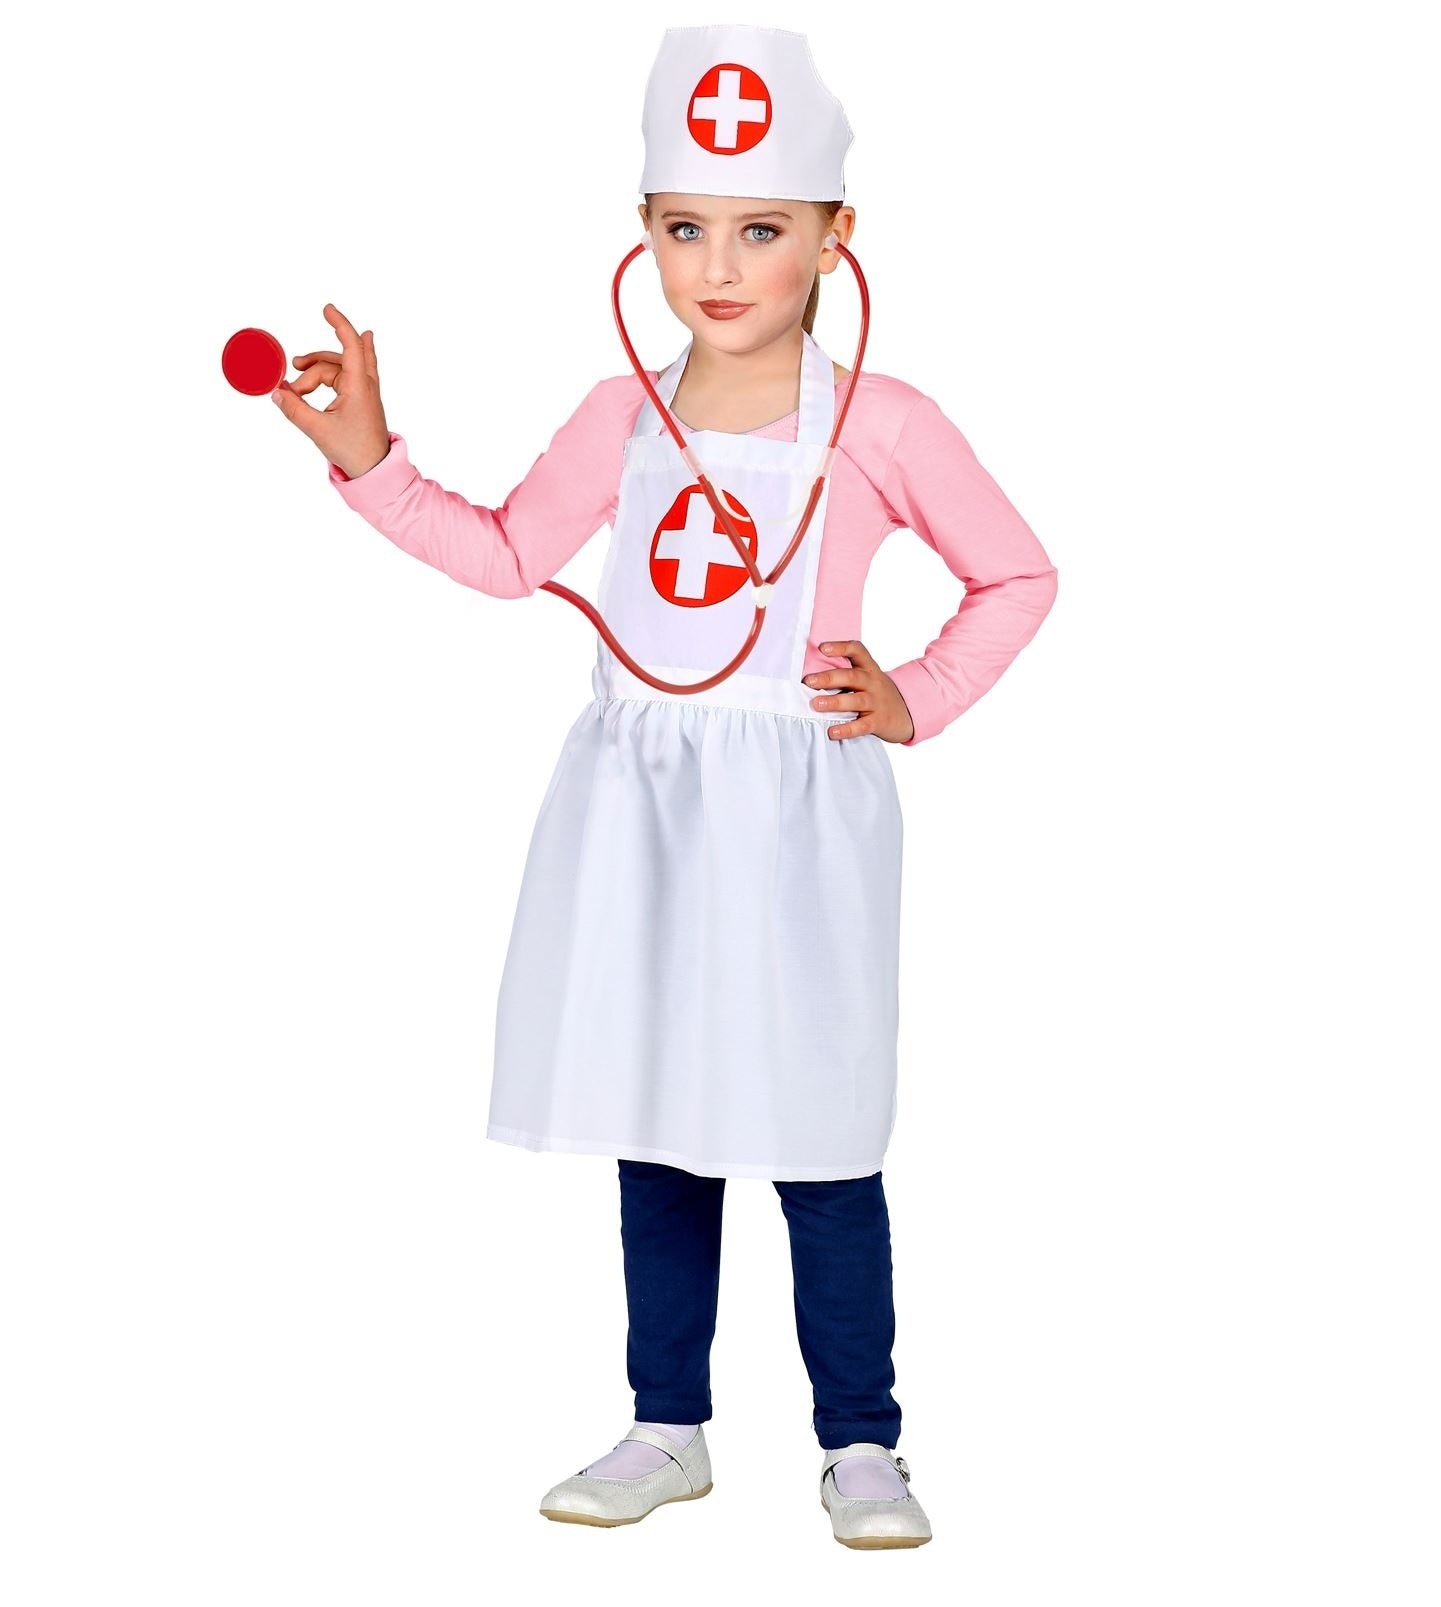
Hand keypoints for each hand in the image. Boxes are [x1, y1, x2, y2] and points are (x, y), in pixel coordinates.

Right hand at [270, 303, 391, 478]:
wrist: (375, 472)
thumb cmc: (354, 452)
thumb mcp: (318, 430)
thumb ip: (294, 409)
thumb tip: (276, 392)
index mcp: (359, 386)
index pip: (351, 344)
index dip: (339, 324)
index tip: (327, 309)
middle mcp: (365, 385)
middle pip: (339, 358)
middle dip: (315, 361)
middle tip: (294, 366)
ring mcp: (365, 394)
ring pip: (339, 370)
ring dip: (317, 374)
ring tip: (296, 388)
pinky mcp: (362, 403)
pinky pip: (344, 380)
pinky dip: (326, 381)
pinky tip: (319, 375)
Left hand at [803, 640, 914, 742]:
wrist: (907, 714)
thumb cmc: (877, 694)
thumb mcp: (868, 679)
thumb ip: (846, 675)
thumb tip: (810, 677)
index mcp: (869, 669)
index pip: (857, 651)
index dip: (840, 647)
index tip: (822, 648)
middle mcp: (873, 683)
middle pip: (852, 676)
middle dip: (829, 678)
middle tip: (809, 681)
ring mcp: (877, 703)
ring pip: (856, 700)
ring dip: (834, 702)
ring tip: (816, 704)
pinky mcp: (878, 722)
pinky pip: (862, 726)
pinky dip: (847, 729)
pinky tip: (832, 732)